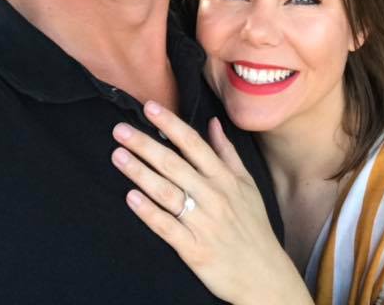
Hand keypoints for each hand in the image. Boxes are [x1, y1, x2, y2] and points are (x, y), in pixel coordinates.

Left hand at [111, 101, 311, 304]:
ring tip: (118, 156)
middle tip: (119, 130)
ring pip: (167, 192)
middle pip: (174, 164)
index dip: (170, 124)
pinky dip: (149, 212)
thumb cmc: (253, 228)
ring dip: (140, 173)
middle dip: (145, 144)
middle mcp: (214, 196)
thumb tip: (213, 123)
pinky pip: (167, 226)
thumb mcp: (247, 185)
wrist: (265, 275)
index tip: (149, 107)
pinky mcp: (194, 249)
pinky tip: (131, 197)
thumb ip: (227, 153)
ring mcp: (204, 223)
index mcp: (226, 179)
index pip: (193, 144)